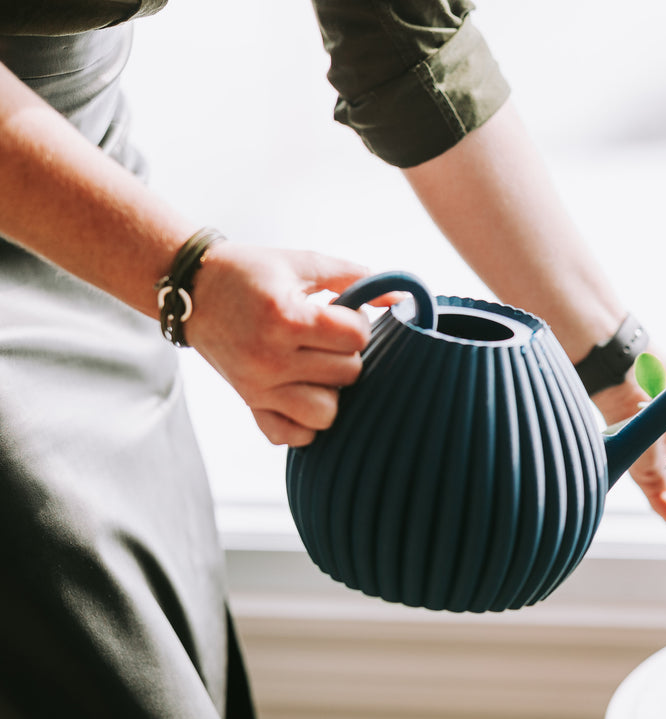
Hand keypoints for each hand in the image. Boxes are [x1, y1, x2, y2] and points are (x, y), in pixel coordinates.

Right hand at [183, 242, 374, 446]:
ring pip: (327, 413)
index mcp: (285, 318)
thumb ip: (356, 277)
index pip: (356, 337)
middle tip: (325, 338)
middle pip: (348, 374)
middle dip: (346, 354)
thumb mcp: (303, 263)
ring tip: (316, 367)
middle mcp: (270, 358)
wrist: (191, 290)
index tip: (339, 314)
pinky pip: (293, 436)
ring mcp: (258, 387)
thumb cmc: (252, 273)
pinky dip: (304, 423)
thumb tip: (403, 297)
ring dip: (331, 391)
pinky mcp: (250, 404)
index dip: (357, 323)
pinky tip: (302, 392)